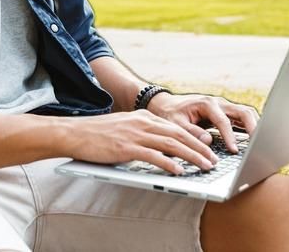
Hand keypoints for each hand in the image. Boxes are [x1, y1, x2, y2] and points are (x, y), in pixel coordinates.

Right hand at [63, 110, 218, 174]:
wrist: (74, 132)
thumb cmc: (97, 134)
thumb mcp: (124, 127)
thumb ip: (142, 133)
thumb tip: (160, 147)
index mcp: (143, 117)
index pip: (175, 127)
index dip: (194, 138)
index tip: (208, 148)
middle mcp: (142, 123)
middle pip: (178, 134)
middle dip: (199, 148)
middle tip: (213, 160)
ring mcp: (135, 134)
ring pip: (171, 144)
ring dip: (191, 156)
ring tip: (205, 166)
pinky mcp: (126, 147)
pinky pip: (153, 155)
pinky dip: (169, 163)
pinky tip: (179, 171)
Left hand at [146, 92, 258, 152]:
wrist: (167, 105)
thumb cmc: (171, 114)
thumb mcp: (176, 124)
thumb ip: (191, 132)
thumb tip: (208, 141)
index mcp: (206, 104)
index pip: (223, 121)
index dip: (230, 136)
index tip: (234, 150)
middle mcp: (218, 103)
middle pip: (243, 112)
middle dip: (253, 127)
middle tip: (259, 144)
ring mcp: (224, 107)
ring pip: (246, 113)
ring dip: (255, 126)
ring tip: (261, 143)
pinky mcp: (226, 113)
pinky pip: (242, 118)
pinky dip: (250, 127)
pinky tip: (255, 139)